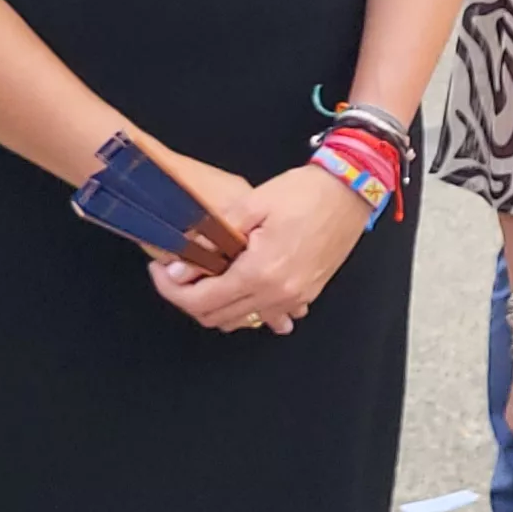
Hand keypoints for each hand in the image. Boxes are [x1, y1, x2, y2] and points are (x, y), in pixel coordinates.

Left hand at [153, 161, 367, 334]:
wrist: (351, 190)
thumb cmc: (306, 192)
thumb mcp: (253, 204)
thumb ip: (213, 236)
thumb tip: (181, 265)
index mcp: (260, 272)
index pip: (201, 301)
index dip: (171, 290)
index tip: (161, 272)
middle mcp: (278, 294)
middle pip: (216, 318)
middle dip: (189, 298)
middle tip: (179, 272)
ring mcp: (295, 299)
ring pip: (240, 321)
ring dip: (216, 305)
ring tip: (207, 275)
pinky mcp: (306, 295)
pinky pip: (266, 315)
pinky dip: (245, 307)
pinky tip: (240, 284)